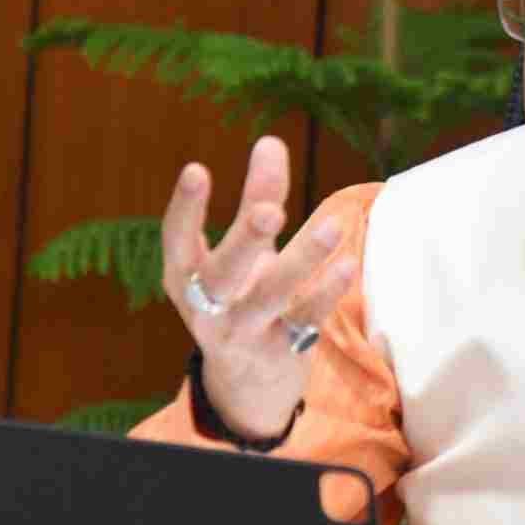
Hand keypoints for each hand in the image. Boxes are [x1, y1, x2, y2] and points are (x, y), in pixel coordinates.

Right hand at [160, 135, 354, 439]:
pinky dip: (326, 293)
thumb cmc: (243, 296)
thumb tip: (270, 140)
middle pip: (221, 273)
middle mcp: (206, 306)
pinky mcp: (279, 351)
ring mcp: (242, 332)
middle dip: (244, 240)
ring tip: (332, 227)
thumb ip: (259, 197)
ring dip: (301, 262)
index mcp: (185, 277)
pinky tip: (349, 265)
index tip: (196, 170)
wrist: (247, 384)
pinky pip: (304, 320)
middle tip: (269, 210)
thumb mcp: (245, 251)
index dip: (184, 208)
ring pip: (269, 297)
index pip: (176, 240)